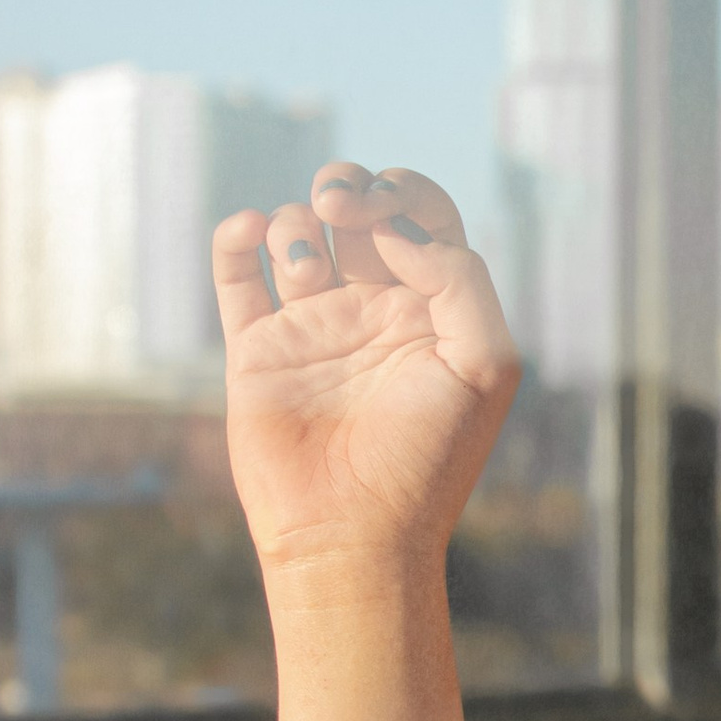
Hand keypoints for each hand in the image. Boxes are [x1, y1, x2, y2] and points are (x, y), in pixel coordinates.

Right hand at [212, 163, 521, 588]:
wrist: (353, 533)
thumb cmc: (429, 458)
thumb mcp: (484, 364)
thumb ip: (460, 280)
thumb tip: (396, 232)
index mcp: (434, 312)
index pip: (424, 220)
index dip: (405, 194)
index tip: (388, 212)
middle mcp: (374, 313)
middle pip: (357, 214)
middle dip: (346, 188)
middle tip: (339, 206)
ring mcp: (314, 329)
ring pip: (296, 235)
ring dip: (296, 220)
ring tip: (304, 257)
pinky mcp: (257, 352)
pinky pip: (238, 277)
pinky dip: (237, 239)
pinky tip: (249, 232)